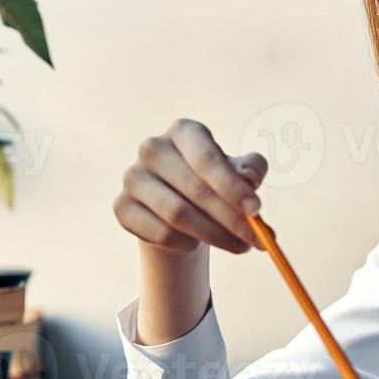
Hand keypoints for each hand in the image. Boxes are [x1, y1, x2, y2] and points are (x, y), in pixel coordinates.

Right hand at [114, 118, 268, 256]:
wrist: (177, 208)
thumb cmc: (214, 183)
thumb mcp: (238, 172)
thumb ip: (251, 170)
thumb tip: (250, 180)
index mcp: (184, 132)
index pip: (207, 158)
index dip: (232, 186)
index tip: (256, 209)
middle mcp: (153, 148)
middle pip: (196, 190)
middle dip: (232, 219)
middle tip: (257, 240)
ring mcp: (132, 177)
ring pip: (178, 215)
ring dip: (215, 236)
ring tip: (240, 246)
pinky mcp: (121, 206)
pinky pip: (161, 233)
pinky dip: (187, 243)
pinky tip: (198, 243)